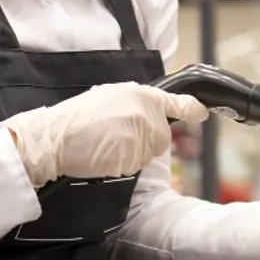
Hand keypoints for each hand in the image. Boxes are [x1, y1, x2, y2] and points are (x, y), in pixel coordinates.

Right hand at [3, 83, 209, 187]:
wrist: (57, 136)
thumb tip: (151, 112)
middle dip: (146, 140)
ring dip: (133, 152)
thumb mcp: (109, 95)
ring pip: (149, 153)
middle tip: (116, 134)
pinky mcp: (133, 157)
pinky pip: (135, 165)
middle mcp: (146, 114)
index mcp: (142, 94)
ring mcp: (140, 136)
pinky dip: (123, 163)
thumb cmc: (78, 116)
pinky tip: (105, 153)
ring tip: (106, 142)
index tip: (202, 112)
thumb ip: (136, 103)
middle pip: (162, 137)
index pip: (176, 103)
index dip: (192, 109)